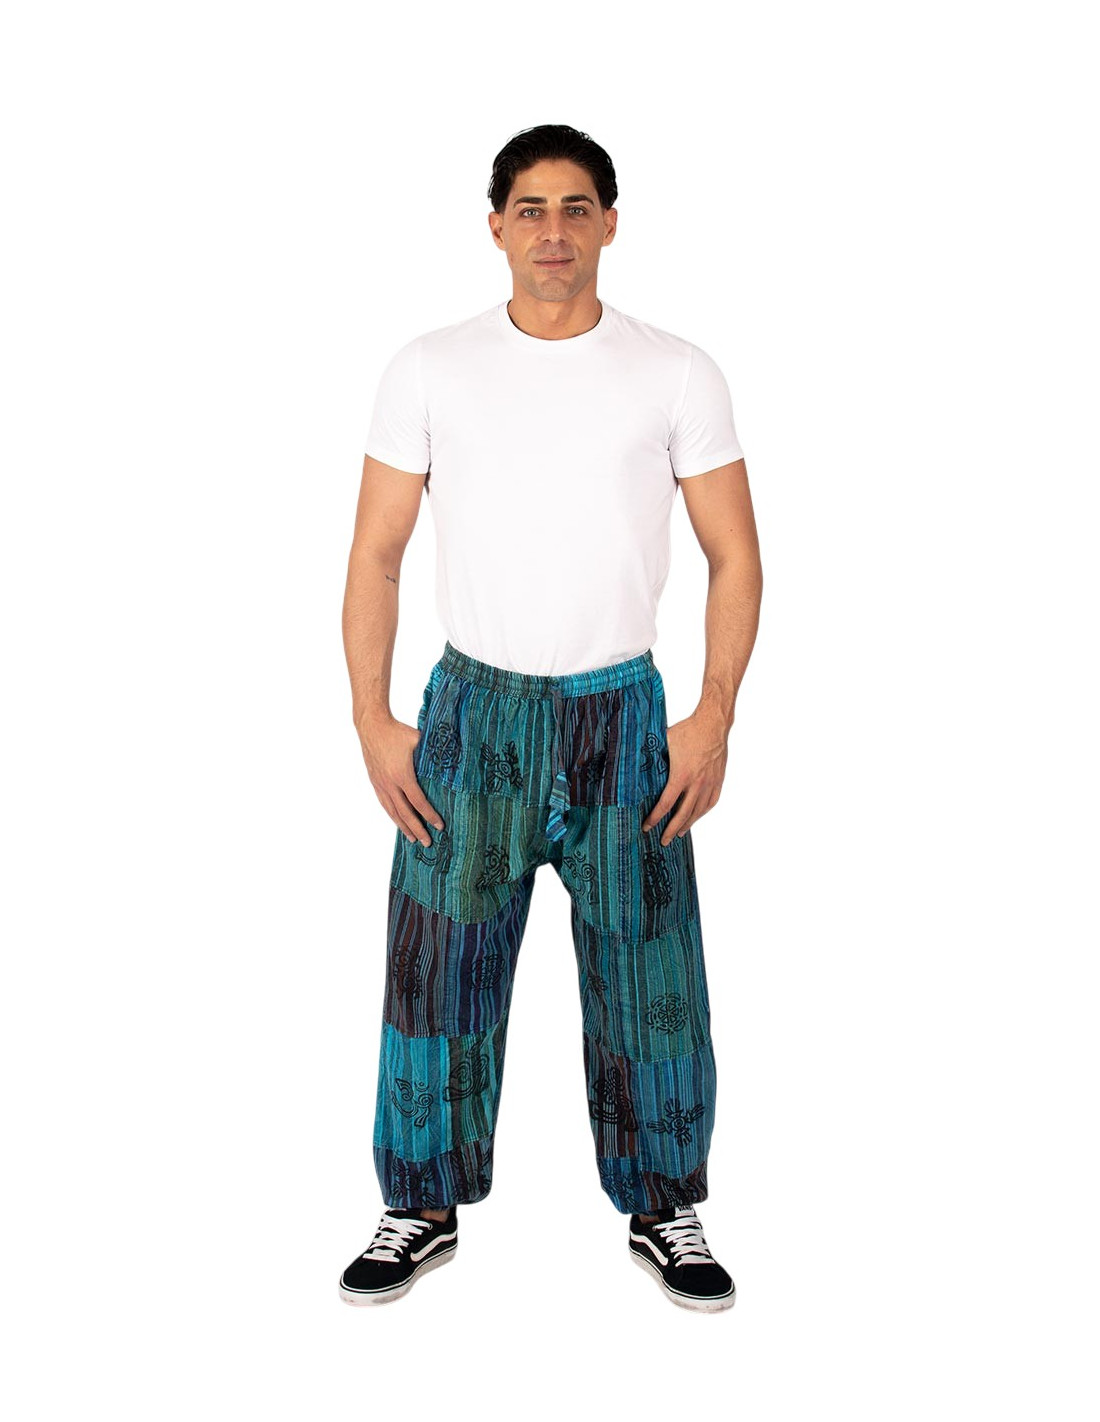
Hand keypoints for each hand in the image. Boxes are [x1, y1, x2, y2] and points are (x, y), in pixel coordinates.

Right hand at [359, 714, 444, 846]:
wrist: (372, 726)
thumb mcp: (419, 741)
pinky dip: (392, 815)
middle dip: (417, 829)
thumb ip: (433, 754)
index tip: (439, 826)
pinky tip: (398, 822)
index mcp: (403, 775)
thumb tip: (452, 760)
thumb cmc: (398, 732)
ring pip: (393, 811)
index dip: (429, 815)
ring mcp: (381, 784)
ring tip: (413, 839)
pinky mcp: (375, 782)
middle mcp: (390, 783)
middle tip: (428, 842)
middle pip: (405, 813)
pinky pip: (384, 804)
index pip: (418, 801)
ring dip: (403, 827)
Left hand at [641, 704, 728, 846]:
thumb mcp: (665, 742)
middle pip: (683, 814)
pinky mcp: (718, 780)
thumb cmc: (687, 731)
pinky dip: (702, 813)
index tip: (647, 827)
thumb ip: (653, 757)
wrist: (713, 723)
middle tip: (662, 841)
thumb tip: (634, 763)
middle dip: (670, 830)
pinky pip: (711, 802)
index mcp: (681, 775)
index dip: (655, 818)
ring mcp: (710, 783)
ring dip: (687, 824)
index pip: (666, 804)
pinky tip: (696, 817)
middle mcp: (697, 783)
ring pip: (698, 811)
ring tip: (678, 834)